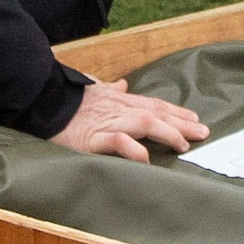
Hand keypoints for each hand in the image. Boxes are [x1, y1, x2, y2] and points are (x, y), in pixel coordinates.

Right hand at [51, 77, 211, 161]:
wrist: (40, 99)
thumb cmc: (65, 98)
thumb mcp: (90, 89)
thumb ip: (108, 88)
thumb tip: (122, 84)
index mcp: (117, 99)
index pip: (153, 104)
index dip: (176, 112)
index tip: (194, 120)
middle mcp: (117, 108)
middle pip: (156, 113)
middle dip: (181, 123)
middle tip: (203, 133)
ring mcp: (106, 122)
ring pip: (144, 123)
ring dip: (167, 133)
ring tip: (183, 145)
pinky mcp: (92, 137)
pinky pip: (118, 142)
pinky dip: (134, 150)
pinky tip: (147, 159)